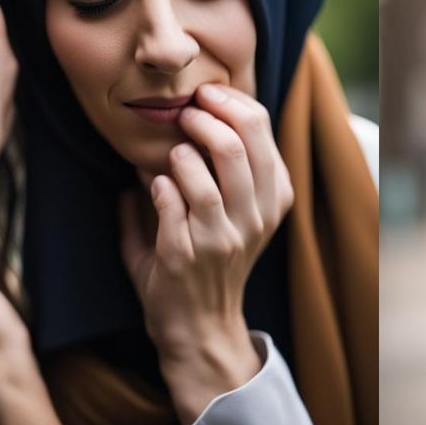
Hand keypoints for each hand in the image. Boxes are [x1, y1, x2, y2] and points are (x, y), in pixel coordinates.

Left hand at [119, 83, 294, 424]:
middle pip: (239, 146)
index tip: (204, 96)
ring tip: (170, 155)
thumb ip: (212, 168)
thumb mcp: (233, 216)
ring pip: (208, 177)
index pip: (262, 131)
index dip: (230, 102)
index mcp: (272, 201)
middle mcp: (254, 220)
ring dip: (179, 155)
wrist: (199, 328)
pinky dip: (158, 187)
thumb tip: (180, 118)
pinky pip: (172, 205)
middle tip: (184, 115)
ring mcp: (222, 240)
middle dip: (203, 118)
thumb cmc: (209, 264)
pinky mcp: (186, 256)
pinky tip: (153, 186)